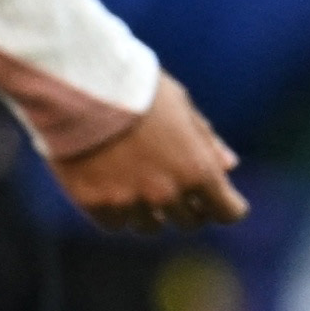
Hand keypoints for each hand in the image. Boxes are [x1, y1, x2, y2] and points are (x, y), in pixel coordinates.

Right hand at [48, 75, 244, 237]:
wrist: (80, 84)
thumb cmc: (137, 90)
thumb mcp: (181, 107)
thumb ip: (207, 141)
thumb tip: (229, 166)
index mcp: (196, 169)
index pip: (226, 212)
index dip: (226, 206)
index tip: (220, 201)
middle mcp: (166, 193)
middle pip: (189, 222)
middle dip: (188, 206)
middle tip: (172, 183)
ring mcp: (130, 201)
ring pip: (150, 226)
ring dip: (150, 210)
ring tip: (135, 179)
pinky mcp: (95, 205)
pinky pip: (115, 223)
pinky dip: (117, 210)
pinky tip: (111, 186)